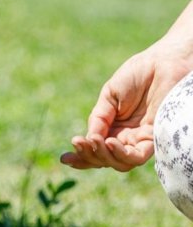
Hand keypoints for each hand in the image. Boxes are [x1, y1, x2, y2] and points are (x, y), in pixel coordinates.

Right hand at [61, 31, 192, 171]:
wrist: (161, 63)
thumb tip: (90, 139)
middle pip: (105, 160)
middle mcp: (126, 137)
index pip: (95, 149)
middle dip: (88, 156)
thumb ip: (99, 119)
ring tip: (94, 141)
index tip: (64, 158)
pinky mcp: (154, 137)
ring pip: (119, 163)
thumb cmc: (136, 75)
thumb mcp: (109, 96)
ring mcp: (140, 139)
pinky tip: (110, 142)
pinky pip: (137, 156)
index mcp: (112, 127)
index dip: (81, 157)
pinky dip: (122, 154)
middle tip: (79, 143)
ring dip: (103, 156)